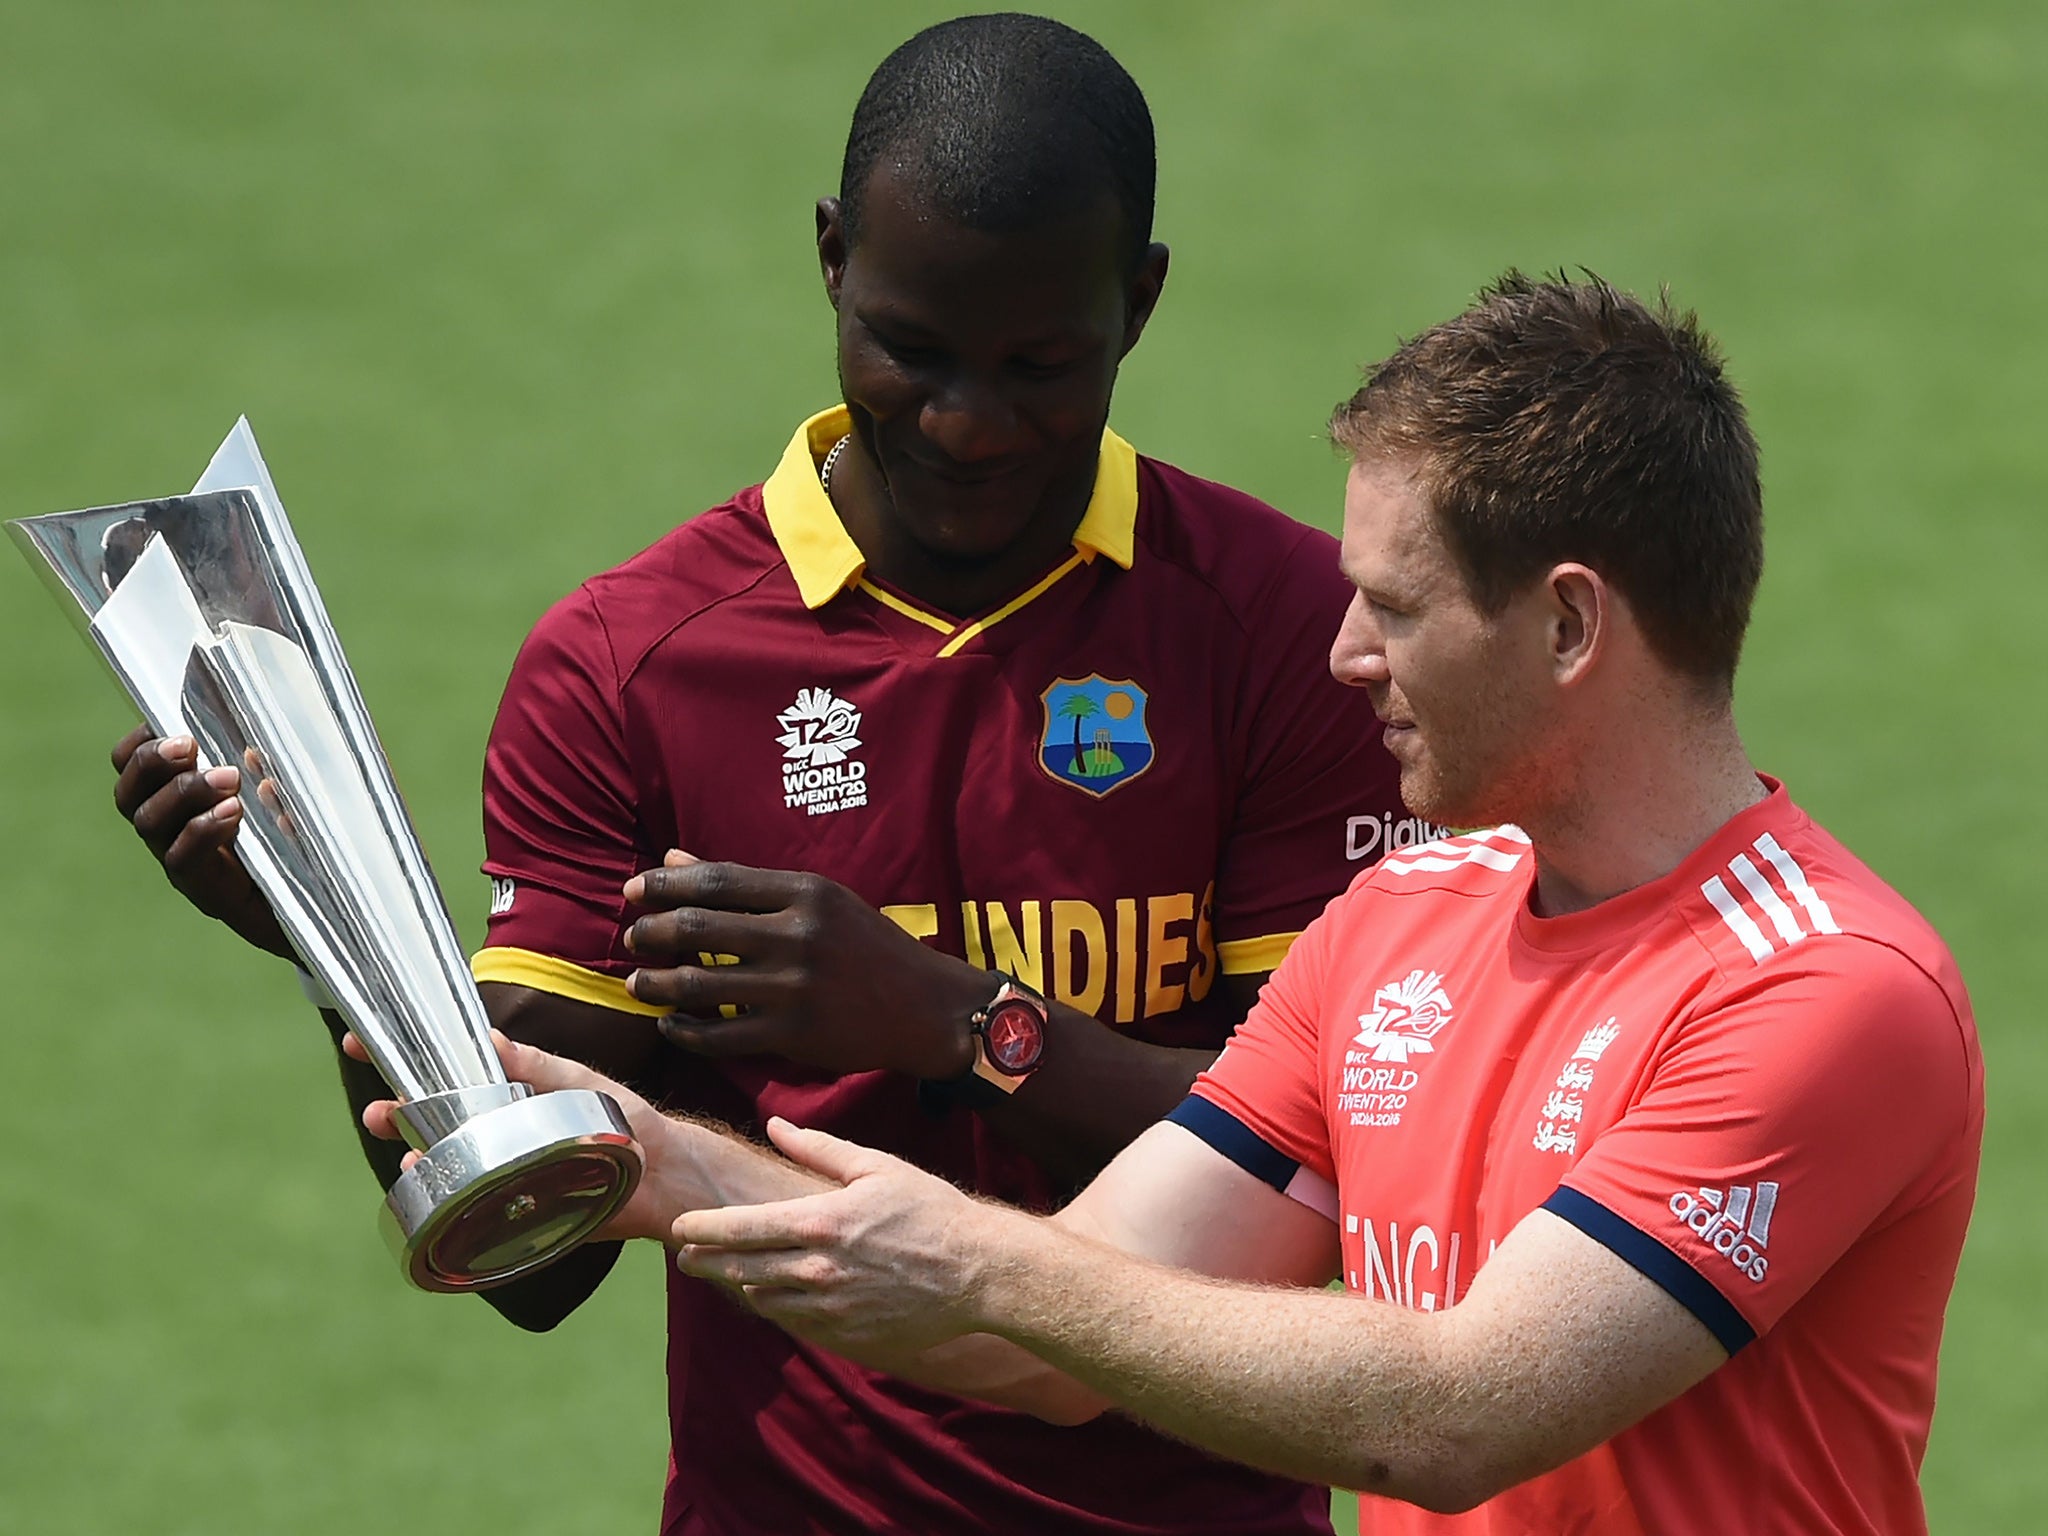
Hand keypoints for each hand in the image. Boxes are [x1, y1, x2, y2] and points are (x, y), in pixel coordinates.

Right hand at [110, 726, 292, 958]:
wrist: (332, 912)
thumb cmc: (310, 841)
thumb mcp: (292, 794)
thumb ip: (272, 770)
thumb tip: (256, 751)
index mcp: (183, 802)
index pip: (133, 769)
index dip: (140, 744)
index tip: (172, 723)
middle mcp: (173, 835)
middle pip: (129, 796)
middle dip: (152, 763)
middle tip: (189, 745)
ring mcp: (187, 867)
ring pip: (150, 824)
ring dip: (183, 792)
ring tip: (228, 777)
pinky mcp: (211, 895)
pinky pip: (182, 861)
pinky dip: (203, 830)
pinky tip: (233, 811)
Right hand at [352, 1029, 700, 1244]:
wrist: (665, 1175)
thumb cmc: (625, 1120)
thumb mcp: (581, 1083)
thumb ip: (537, 1065)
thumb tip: (491, 1039)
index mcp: (509, 1097)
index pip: (446, 1076)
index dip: (404, 1062)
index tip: (360, 1042)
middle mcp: (498, 1135)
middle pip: (432, 1124)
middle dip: (397, 1116)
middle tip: (378, 1113)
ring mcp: (502, 1175)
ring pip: (445, 1168)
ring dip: (420, 1162)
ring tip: (413, 1157)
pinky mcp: (515, 1216)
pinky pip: (472, 1214)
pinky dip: (449, 1206)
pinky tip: (439, 1196)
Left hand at [621, 853, 990, 1079]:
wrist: (925, 1007)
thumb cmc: (868, 947)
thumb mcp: (820, 901)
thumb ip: (747, 883)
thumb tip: (672, 859)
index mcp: (805, 892)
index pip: (715, 881)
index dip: (664, 885)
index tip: (634, 890)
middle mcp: (797, 936)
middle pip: (697, 928)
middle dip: (650, 932)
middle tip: (634, 937)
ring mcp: (793, 988)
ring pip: (697, 985)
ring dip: (655, 983)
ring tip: (637, 982)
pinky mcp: (793, 1034)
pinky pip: (718, 1036)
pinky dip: (683, 1031)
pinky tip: (670, 1024)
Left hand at [673, 1117, 1006, 1357]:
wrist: (978, 1273)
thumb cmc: (930, 1211)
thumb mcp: (876, 1167)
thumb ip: (818, 1148)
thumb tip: (776, 1125)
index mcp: (819, 1223)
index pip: (740, 1228)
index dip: (702, 1228)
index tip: (680, 1227)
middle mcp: (816, 1270)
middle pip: (739, 1269)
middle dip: (706, 1262)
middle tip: (687, 1256)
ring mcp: (829, 1308)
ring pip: (763, 1300)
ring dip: (741, 1285)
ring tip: (731, 1273)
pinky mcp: (845, 1336)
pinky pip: (794, 1324)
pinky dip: (777, 1308)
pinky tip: (775, 1296)